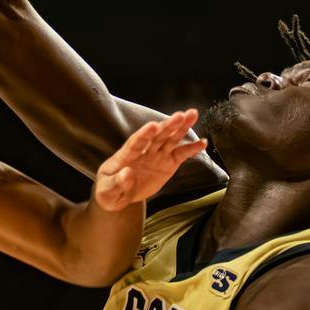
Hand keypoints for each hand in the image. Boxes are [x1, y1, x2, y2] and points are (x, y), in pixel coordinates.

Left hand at [92, 110, 206, 212]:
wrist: (119, 194)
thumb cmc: (109, 191)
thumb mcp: (107, 192)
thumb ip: (117, 183)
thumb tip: (128, 174)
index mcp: (126, 155)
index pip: (135, 143)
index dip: (144, 134)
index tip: (152, 126)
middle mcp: (143, 151)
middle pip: (156, 136)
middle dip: (168, 125)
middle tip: (180, 115)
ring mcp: (157, 156)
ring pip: (170, 139)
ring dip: (181, 128)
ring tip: (192, 115)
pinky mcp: (167, 163)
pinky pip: (181, 155)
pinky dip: (191, 149)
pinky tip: (202, 143)